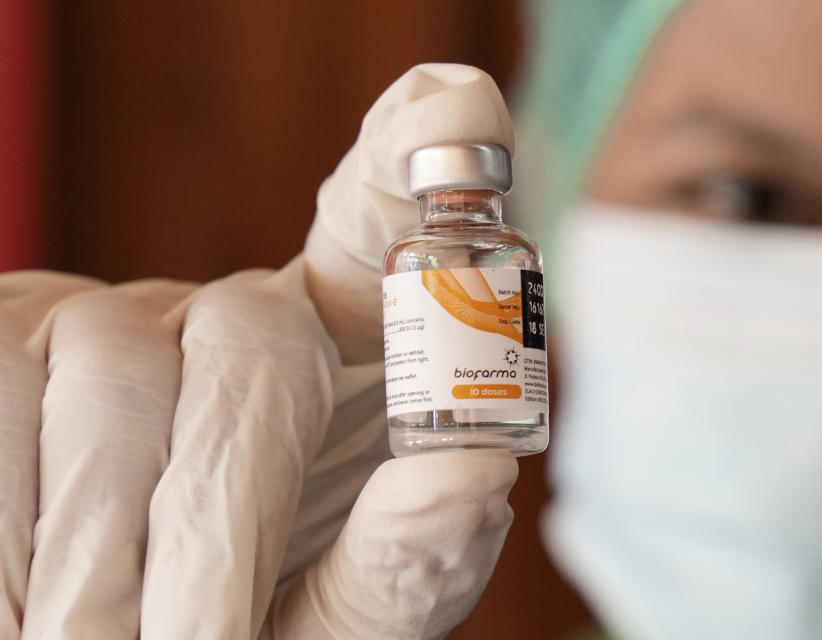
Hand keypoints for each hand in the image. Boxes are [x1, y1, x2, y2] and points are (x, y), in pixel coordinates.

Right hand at [0, 63, 516, 638]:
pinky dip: (10, 517)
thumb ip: (403, 562)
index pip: (382, 241)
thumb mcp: (329, 615)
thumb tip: (476, 474)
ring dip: (101, 545)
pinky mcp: (0, 333)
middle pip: (256, 338)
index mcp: (325, 369)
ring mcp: (106, 318)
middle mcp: (223, 321)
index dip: (412, 170)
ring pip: (113, 370)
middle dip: (225, 507)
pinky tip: (22, 593)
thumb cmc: (234, 627)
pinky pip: (2, 387)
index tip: (458, 105)